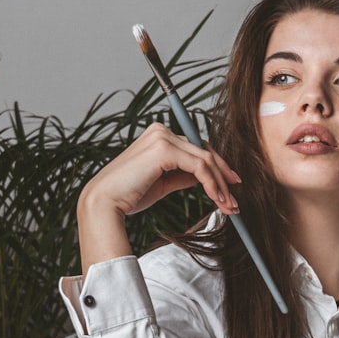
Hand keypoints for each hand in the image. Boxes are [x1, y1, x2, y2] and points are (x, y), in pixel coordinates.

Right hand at [77, 123, 240, 271]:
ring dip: (220, 184)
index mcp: (158, 136)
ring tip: (228, 206)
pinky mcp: (164, 149)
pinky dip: (212, 184)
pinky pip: (199, 166)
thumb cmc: (128, 196)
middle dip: (223, 176)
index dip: (217, 166)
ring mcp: (162, 137)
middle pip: (204, 150)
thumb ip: (182, 176)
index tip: (230, 185)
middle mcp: (161, 131)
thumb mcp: (162, 184)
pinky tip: (217, 200)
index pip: (196, 147)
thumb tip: (204, 178)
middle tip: (234, 200)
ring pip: (205, 159)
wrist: (104, 204)